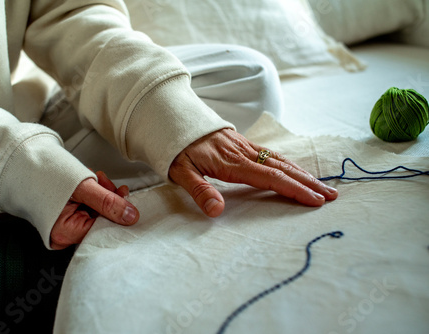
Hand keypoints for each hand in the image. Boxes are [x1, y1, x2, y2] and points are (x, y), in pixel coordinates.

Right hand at [50, 171, 138, 249]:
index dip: (115, 211)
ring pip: (96, 214)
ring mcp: (65, 227)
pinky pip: (88, 209)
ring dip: (102, 194)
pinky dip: (93, 195)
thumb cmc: (45, 174)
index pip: (102, 229)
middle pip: (100, 222)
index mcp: (64, 233)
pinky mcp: (66, 217)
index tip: (122, 194)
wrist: (23, 162)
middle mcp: (63, 236)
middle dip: (108, 199)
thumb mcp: (82, 187)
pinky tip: (91, 182)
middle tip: (104, 181)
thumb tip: (131, 217)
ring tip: (95, 178)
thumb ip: (107, 202)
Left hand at [169, 129, 337, 216]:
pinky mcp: (243, 143)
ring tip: (322, 185)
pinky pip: (272, 153)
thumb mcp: (180, 172)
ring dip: (303, 173)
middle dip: (308, 182)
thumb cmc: (176, 148)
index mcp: (231, 162)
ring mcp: (245, 146)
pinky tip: (296, 170)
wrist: (173, 120)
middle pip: (282, 168)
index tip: (314, 200)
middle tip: (331, 196)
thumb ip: (199, 190)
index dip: (293, 189)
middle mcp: (243, 153)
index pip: (269, 178)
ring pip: (280, 159)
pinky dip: (289, 163)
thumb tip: (217, 211)